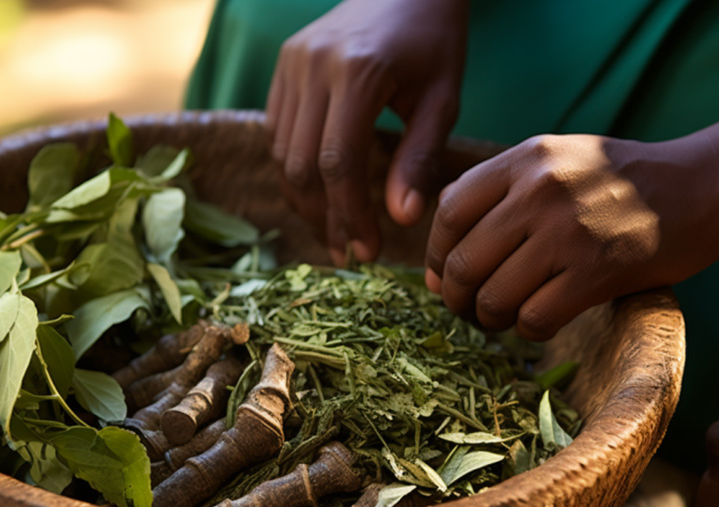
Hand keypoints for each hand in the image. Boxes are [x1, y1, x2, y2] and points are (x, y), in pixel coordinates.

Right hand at [266, 0, 467, 264]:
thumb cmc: (435, 42)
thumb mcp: (441, 100)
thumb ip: (419, 159)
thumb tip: (401, 219)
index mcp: (358, 72)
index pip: (338, 162)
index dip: (349, 215)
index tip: (368, 252)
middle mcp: (313, 65)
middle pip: (300, 164)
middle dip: (323, 217)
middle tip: (348, 253)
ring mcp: (291, 62)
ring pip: (281, 151)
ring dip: (304, 199)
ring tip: (335, 231)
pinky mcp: (283, 64)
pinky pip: (276, 130)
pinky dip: (293, 168)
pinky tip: (320, 193)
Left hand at [425, 134, 718, 340]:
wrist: (705, 186)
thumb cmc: (623, 179)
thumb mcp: (557, 160)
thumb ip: (498, 194)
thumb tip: (438, 266)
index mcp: (525, 158)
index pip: (449, 211)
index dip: (435, 252)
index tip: (442, 275)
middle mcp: (540, 190)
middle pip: (462, 261)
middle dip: (455, 297)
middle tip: (467, 308)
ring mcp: (568, 232)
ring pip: (493, 297)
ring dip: (489, 319)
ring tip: (500, 318)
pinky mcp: (597, 273)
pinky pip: (534, 318)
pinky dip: (527, 330)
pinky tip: (538, 322)